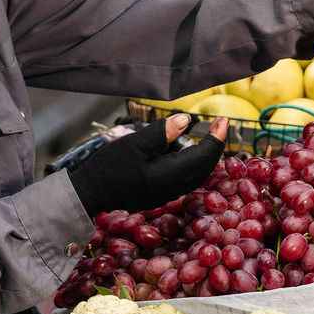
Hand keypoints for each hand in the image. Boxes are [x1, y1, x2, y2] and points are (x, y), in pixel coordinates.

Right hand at [66, 114, 227, 216]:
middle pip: (205, 167)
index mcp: (171, 175)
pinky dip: (193, 162)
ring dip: (205, 154)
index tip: (223, 119)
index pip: (204, 156)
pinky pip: (186, 177)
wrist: (90, 194)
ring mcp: (168, 193)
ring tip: (209, 134)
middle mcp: (174, 188)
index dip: (217, 137)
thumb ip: (162, 133)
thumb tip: (187, 120)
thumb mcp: (134, 145)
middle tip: (220, 125)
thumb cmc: (109, 168)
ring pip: (197, 173)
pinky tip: (187, 150)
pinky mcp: (160, 193)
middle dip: (215, 145)